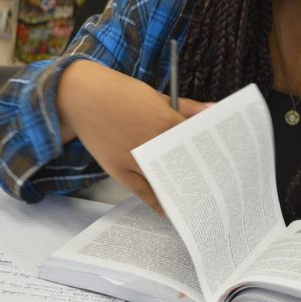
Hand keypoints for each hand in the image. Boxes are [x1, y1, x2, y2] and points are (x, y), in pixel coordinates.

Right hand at [57, 61, 209, 214]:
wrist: (80, 95)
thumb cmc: (120, 91)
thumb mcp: (156, 95)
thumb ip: (187, 106)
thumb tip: (213, 110)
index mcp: (166, 120)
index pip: (195, 143)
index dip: (208, 153)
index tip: (220, 163)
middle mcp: (152, 142)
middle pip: (183, 165)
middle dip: (197, 174)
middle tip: (213, 187)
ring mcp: (134, 158)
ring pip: (163, 181)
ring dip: (179, 191)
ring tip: (194, 201)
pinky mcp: (117, 169)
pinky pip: (140, 190)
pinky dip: (154, 202)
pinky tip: (167, 210)